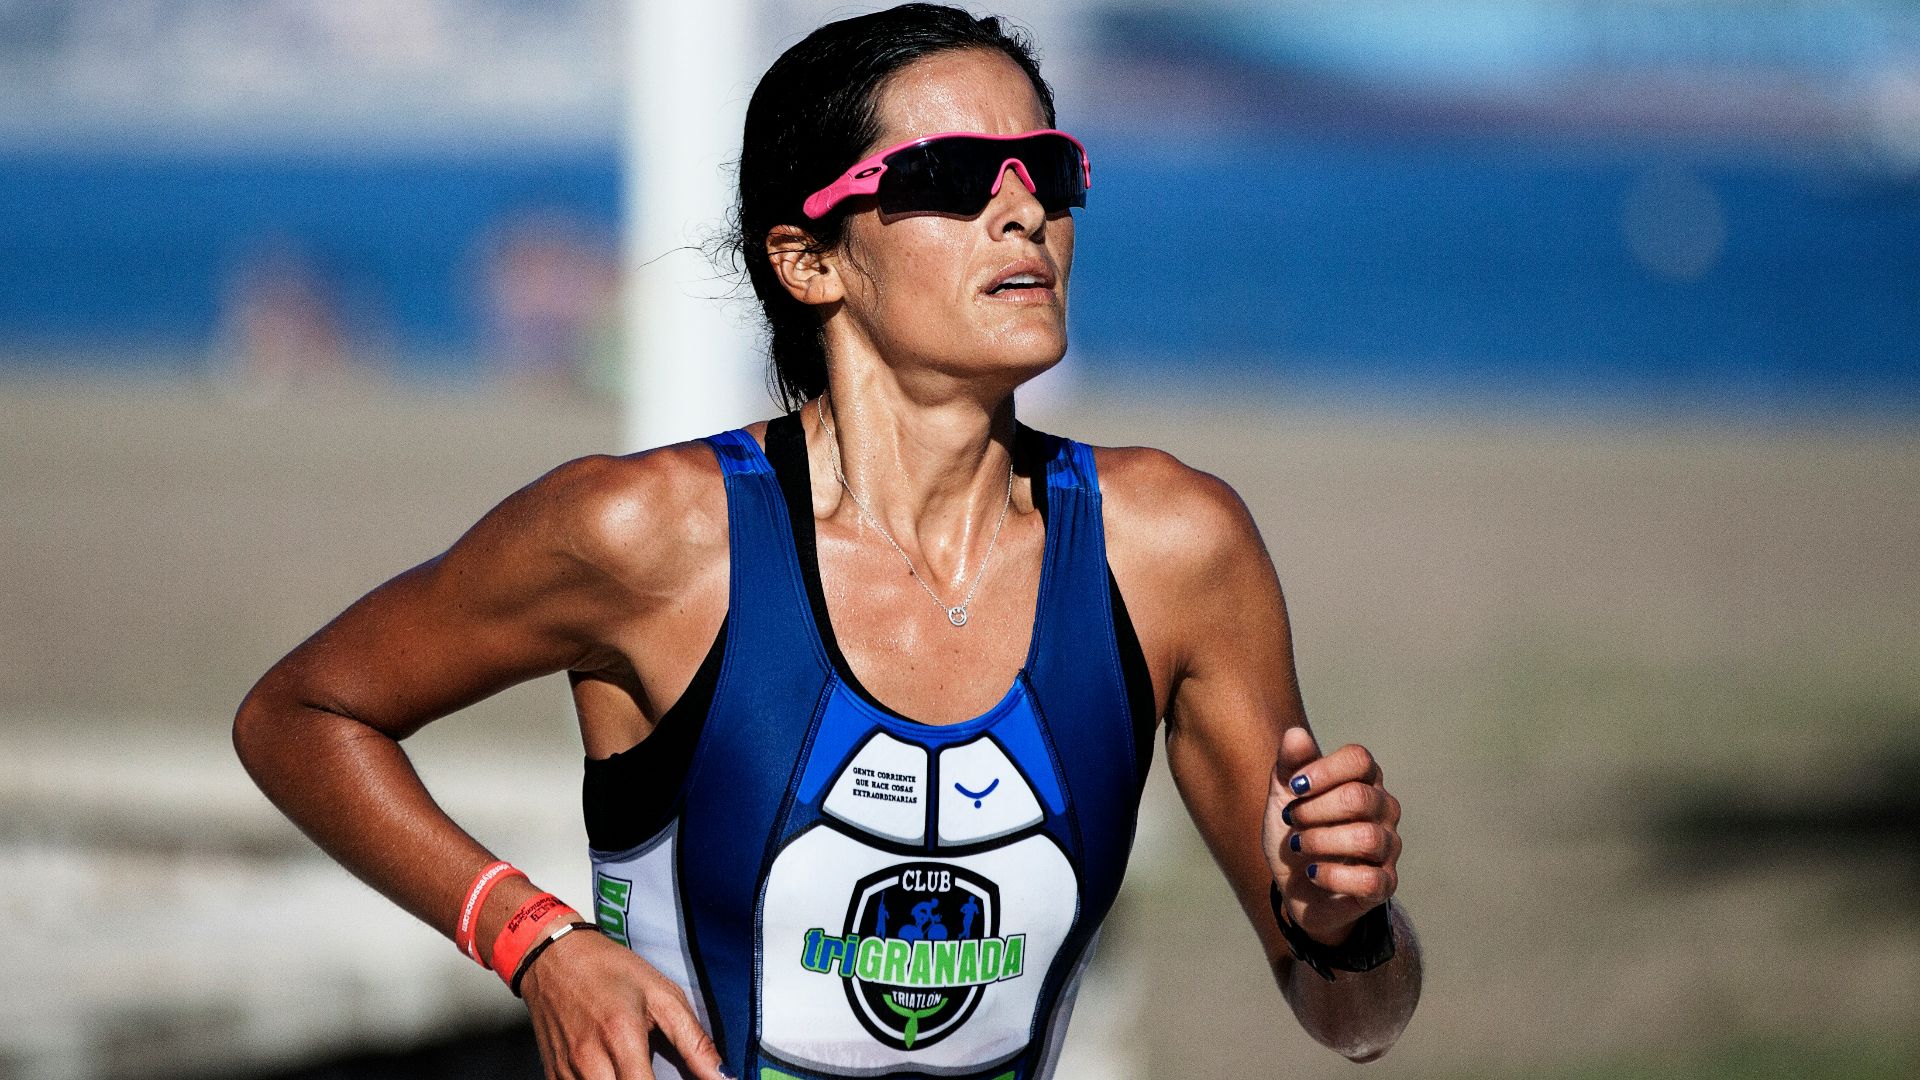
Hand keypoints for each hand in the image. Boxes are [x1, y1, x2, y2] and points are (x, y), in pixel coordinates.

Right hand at [519, 927, 731, 1079]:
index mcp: (621, 1037)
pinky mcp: (553, 1076)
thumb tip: (724, 1077)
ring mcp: (566, 1072)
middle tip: (657, 1074)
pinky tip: (614, 1072)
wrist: (553, 958)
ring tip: (638, 1070)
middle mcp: (589, 1060)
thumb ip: (694, 1041)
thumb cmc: (610, 970)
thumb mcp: (662, 994)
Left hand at [1261, 726, 1401, 946]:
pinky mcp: (1384, 884)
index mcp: (1364, 780)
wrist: (1296, 884)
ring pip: (1366, 838)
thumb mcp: (1284, 796)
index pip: (1358, 759)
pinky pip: (1369, 879)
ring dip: (1320, 842)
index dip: (1322, 771)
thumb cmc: (1296, 831)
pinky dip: (1331, 876)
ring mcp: (1388, 847)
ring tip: (1298, 846)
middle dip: (1314, 810)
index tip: (1293, 787)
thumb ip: (1290, 764)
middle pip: (1358, 798)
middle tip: (1292, 820)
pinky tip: (1312, 873)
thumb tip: (1295, 733)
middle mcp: (1384, 810)